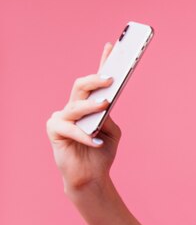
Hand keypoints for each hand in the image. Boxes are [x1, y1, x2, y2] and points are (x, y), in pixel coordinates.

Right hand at [46, 43, 121, 190]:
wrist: (91, 177)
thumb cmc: (101, 153)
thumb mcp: (112, 132)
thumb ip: (109, 116)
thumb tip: (105, 104)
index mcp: (88, 106)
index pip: (95, 82)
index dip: (102, 63)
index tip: (112, 47)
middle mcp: (74, 108)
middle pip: (81, 86)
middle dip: (95, 79)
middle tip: (110, 78)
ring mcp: (62, 118)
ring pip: (75, 105)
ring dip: (91, 105)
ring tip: (105, 105)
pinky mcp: (54, 130)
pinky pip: (70, 128)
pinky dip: (85, 135)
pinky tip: (96, 141)